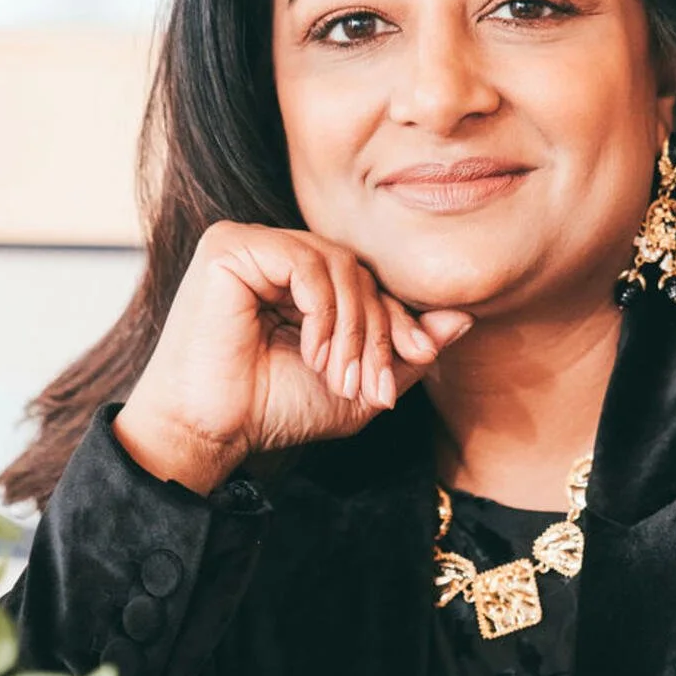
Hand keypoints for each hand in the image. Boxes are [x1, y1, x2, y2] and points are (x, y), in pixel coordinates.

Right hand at [115, 222, 473, 493]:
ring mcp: (251, 244)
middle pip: (357, 270)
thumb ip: (403, 351)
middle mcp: (274, 254)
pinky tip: (313, 352)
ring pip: (337, 264)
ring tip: (339, 376)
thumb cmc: (270, 409)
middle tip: (372, 384)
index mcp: (297, 280)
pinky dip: (323, 311)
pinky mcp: (230, 245)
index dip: (396, 318)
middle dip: (377, 330)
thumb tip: (465, 318)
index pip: (365, 280)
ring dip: (353, 327)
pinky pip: (305, 262)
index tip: (416, 360)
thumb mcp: (356, 383)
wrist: (210, 430)